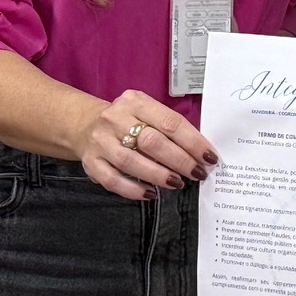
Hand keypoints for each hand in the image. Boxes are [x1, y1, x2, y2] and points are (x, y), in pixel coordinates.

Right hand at [73, 89, 215, 201]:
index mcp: (135, 102)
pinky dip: (134, 190)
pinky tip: (151, 193)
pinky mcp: (91, 162)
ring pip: (131, 161)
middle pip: (152, 142)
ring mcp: (101, 141)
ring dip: (158, 175)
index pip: (170, 122)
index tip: (209, 157)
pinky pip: (113, 180)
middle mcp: (115, 119)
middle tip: (197, 173)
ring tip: (177, 182)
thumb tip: (199, 153)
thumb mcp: (146, 112)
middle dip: (180, 160)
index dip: (193, 142)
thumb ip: (168, 128)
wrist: (86, 124)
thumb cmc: (127, 121)